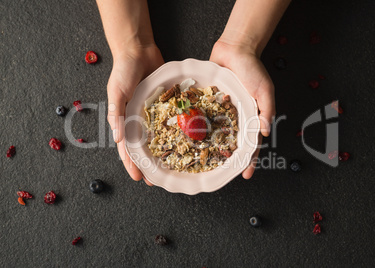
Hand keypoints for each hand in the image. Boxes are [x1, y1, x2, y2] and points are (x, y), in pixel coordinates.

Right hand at [107, 45, 163, 184]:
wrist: (138, 50)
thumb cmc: (123, 71)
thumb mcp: (116, 92)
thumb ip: (116, 113)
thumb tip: (117, 138)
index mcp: (123, 120)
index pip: (126, 147)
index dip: (132, 163)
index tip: (139, 178)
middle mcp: (137, 120)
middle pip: (142, 147)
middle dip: (148, 164)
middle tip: (156, 180)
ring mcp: (151, 114)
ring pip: (156, 138)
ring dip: (161, 153)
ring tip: (169, 167)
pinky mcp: (162, 105)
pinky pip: (168, 121)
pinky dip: (172, 133)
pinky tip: (180, 142)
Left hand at [210, 40, 275, 178]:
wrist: (235, 49)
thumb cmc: (252, 68)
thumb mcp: (264, 89)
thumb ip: (266, 109)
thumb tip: (264, 131)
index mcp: (252, 117)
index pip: (252, 144)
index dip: (250, 160)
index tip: (246, 174)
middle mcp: (236, 118)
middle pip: (233, 144)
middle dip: (229, 160)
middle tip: (222, 174)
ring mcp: (222, 112)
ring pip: (217, 134)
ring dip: (212, 148)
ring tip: (204, 162)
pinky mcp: (210, 103)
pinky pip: (205, 118)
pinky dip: (200, 128)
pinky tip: (192, 139)